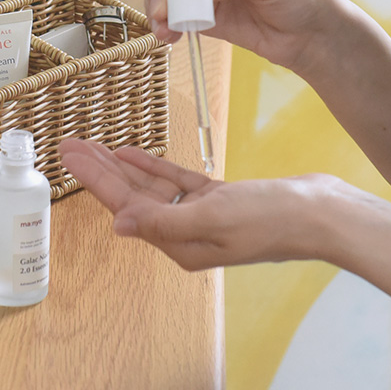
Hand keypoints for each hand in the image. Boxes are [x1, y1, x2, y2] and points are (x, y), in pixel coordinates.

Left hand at [59, 138, 338, 270]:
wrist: (322, 214)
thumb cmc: (272, 220)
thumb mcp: (214, 219)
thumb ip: (164, 221)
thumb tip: (120, 226)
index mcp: (180, 244)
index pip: (125, 206)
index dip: (94, 179)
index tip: (68, 157)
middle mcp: (185, 233)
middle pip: (130, 196)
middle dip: (97, 170)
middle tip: (68, 145)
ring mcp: (202, 217)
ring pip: (150, 187)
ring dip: (120, 165)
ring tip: (91, 145)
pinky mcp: (219, 200)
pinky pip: (175, 182)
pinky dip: (153, 166)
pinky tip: (132, 152)